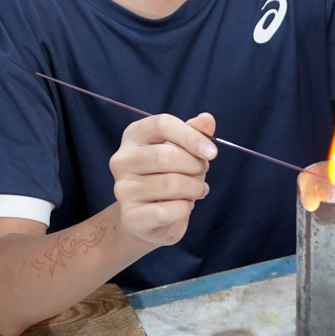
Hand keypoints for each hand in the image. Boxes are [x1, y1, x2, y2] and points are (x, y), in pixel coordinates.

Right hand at [109, 112, 216, 247]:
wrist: (148, 217)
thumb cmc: (167, 174)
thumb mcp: (182, 148)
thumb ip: (195, 132)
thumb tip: (208, 119)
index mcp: (134, 135)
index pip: (162, 124)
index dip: (191, 136)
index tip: (212, 152)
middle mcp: (122, 160)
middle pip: (166, 156)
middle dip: (195, 166)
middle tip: (202, 173)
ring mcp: (123, 189)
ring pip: (171, 184)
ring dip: (195, 188)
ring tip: (197, 190)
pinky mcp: (130, 216)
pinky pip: (168, 211)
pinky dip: (185, 209)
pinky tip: (185, 206)